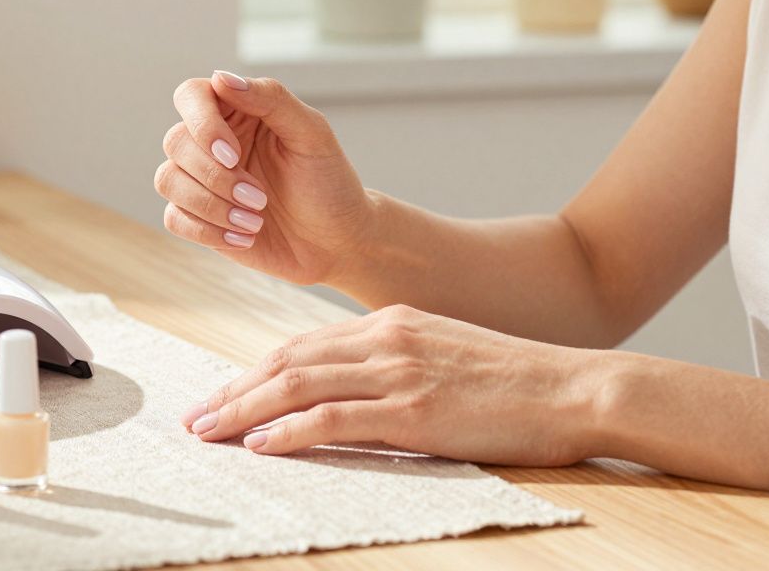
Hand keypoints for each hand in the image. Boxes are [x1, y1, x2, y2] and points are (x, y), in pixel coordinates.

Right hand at [154, 71, 369, 285]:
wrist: (336, 243)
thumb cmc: (329, 183)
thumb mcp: (311, 134)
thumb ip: (271, 98)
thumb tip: (220, 78)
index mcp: (238, 112)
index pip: (192, 96)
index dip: (202, 123)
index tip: (232, 154)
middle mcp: (213, 142)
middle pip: (175, 142)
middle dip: (214, 175)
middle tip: (259, 197)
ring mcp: (202, 180)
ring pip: (167, 180)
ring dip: (210, 205)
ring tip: (254, 221)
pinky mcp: (198, 218)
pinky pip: (174, 218)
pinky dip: (207, 231)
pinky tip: (244, 238)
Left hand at [180, 305, 604, 466]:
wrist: (574, 387)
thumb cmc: (513, 380)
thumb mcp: (442, 354)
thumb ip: (392, 363)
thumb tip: (346, 391)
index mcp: (388, 323)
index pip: (301, 345)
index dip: (252, 371)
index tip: (221, 395)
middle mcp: (383, 338)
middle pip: (285, 360)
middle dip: (232, 391)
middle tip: (194, 417)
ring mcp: (397, 372)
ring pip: (296, 385)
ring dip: (243, 410)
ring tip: (207, 432)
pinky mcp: (414, 410)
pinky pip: (333, 417)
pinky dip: (288, 430)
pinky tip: (260, 444)